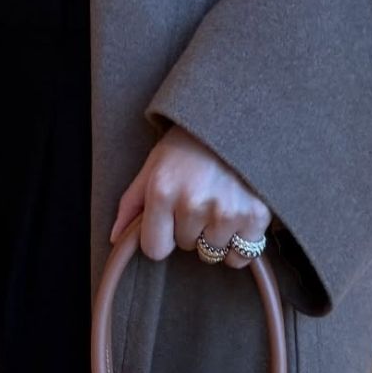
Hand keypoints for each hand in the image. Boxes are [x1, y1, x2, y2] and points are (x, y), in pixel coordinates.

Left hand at [110, 126, 271, 268]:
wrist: (239, 116)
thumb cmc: (191, 144)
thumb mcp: (154, 165)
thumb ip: (132, 203)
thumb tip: (116, 239)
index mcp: (162, 191)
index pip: (155, 249)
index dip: (163, 236)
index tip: (172, 217)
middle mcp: (193, 204)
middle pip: (187, 247)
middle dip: (192, 229)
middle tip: (203, 196)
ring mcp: (226, 211)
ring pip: (213, 253)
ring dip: (217, 235)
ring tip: (222, 202)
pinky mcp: (255, 216)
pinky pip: (241, 256)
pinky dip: (241, 243)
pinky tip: (240, 215)